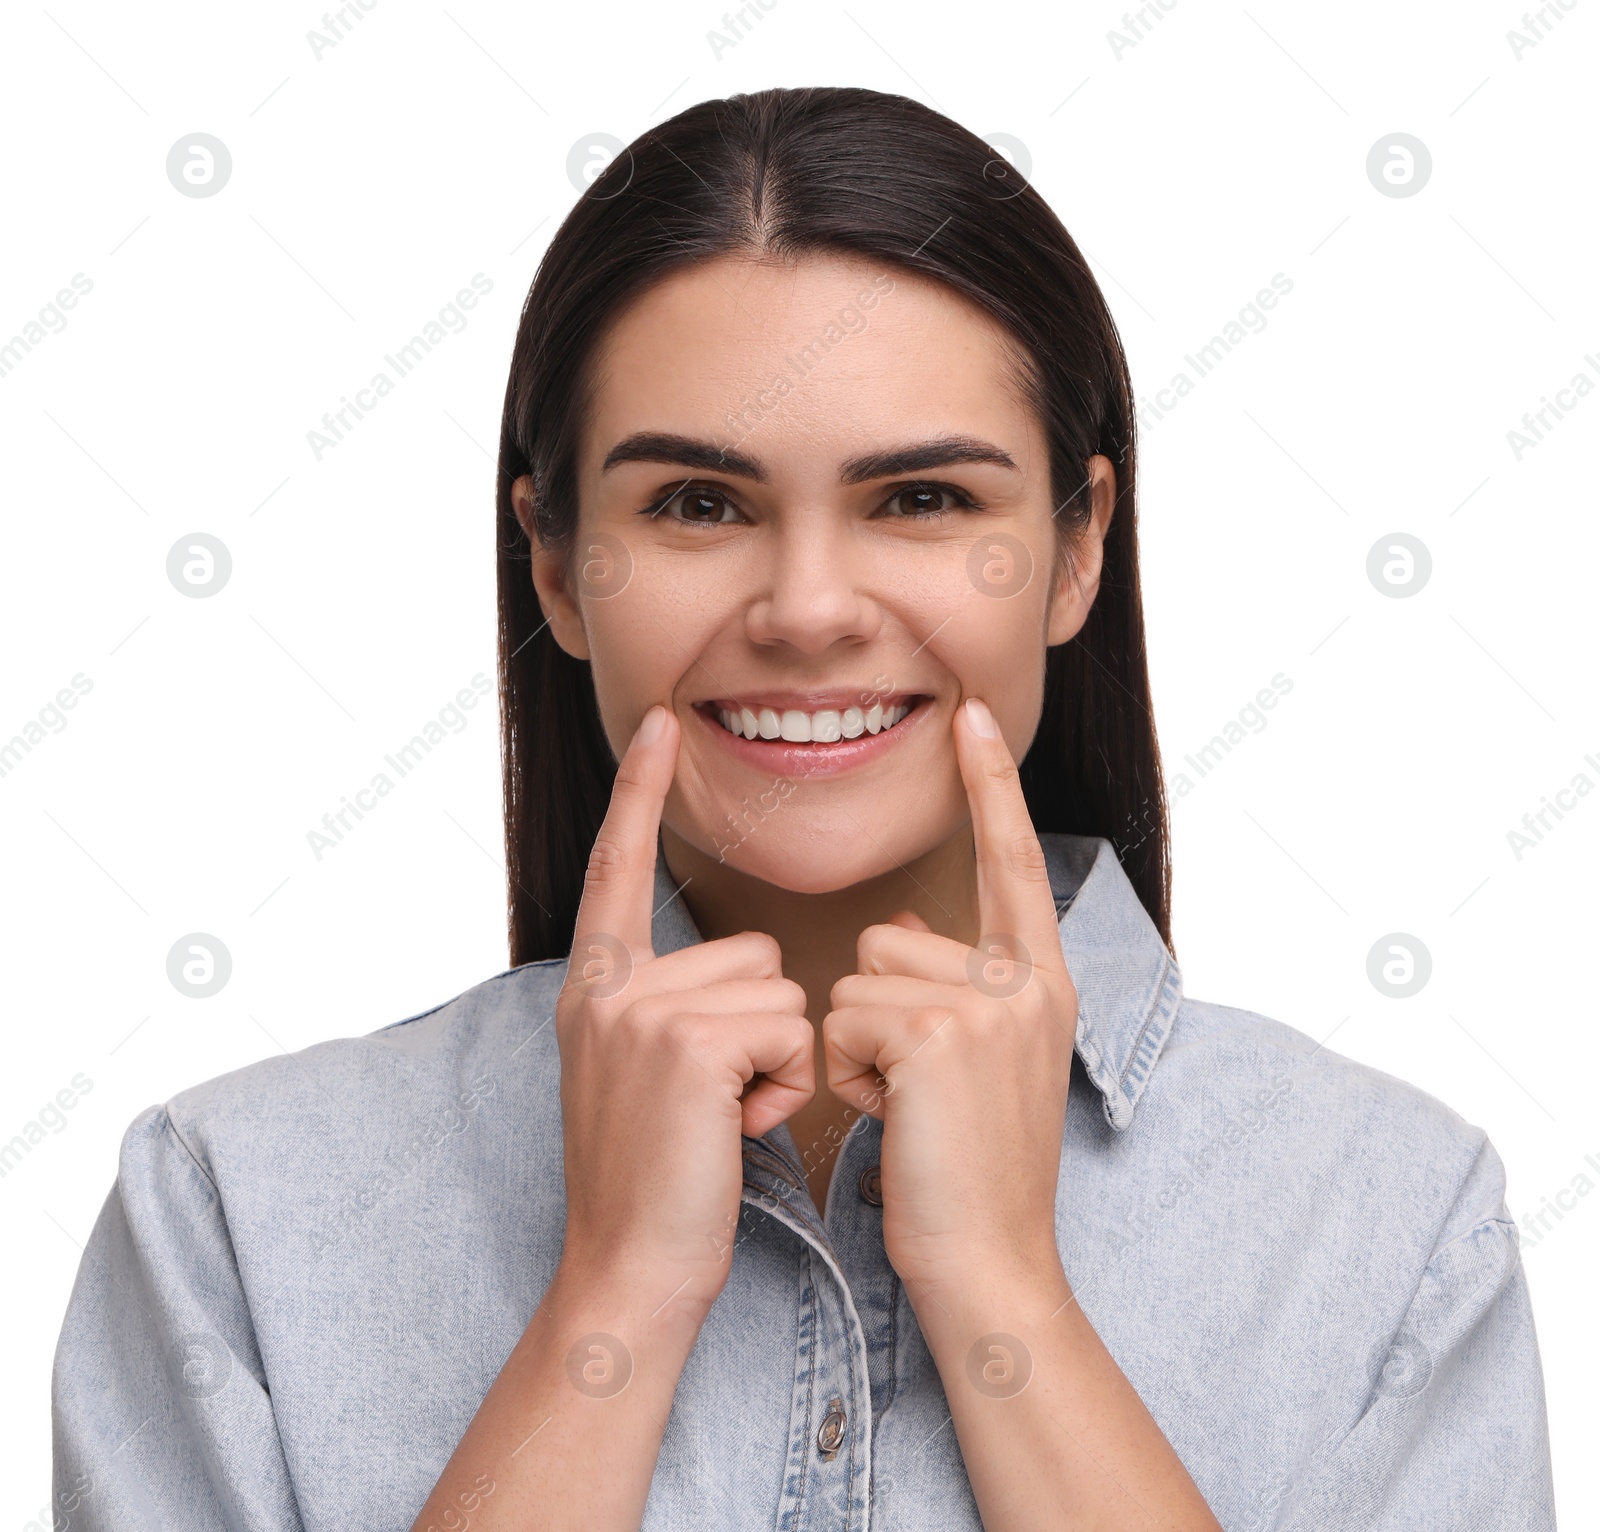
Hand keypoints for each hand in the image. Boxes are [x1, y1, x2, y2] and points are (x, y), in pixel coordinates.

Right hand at [554, 703, 814, 1320]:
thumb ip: (672, 1006)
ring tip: (727, 1118)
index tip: (657, 721)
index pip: (617, 867)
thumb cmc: (659, 1180)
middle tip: (719, 1103)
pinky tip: (737, 1129)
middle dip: (763, 1027)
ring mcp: (642, 1009)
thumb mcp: (644, 1075)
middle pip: (753, 949)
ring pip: (780, 987)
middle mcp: (609, 985)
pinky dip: (784, 1085)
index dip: (636, 792)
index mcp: (598, 986)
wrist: (631, 1268)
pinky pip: (788, 1026)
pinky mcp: (686, 1040)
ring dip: (778, 1059)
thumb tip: (750, 969)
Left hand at [822, 696, 1077, 1307]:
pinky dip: (848, 1076)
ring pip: (856, 978)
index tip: (971, 712)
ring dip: (857, 1049)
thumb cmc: (967, 1166)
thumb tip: (898, 926)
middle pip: (890, 936)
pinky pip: (843, 1019)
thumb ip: (952, 982)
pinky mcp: (939, 1034)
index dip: (989, 786)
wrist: (990, 1259)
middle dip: (875, 1014)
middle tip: (917, 1091)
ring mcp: (990, 1004)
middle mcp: (1028, 980)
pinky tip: (893, 1119)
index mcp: (1043, 979)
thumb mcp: (983, 1062)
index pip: (1013, 860)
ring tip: (906, 1107)